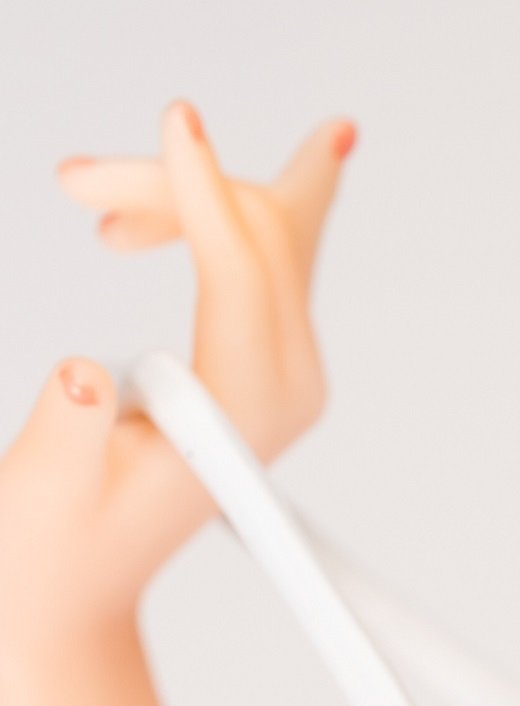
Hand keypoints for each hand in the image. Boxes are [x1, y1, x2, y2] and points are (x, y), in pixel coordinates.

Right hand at [0, 103, 352, 662]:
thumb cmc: (56, 543)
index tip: (174, 119)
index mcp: (237, 418)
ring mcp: (281, 380)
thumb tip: (85, 380)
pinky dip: (207, 216)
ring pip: (268, 241)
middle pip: (268, 241)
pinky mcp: (263, 370)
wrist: (77, 580)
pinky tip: (135, 226)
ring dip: (180, 194)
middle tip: (74, 184)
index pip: (244, 277)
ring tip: (84, 193)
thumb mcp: (46, 491)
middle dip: (176, 185)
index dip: (206, 193)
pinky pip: (261, 264)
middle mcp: (280, 393)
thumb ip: (70, 431)